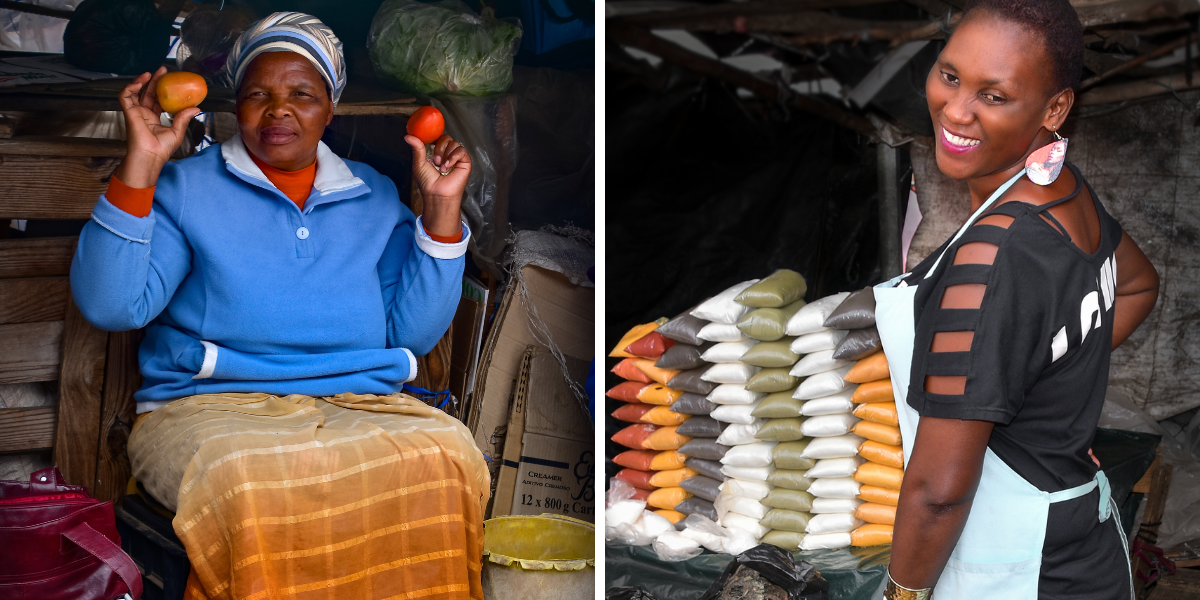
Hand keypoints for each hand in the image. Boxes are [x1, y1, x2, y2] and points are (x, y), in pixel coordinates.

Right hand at [115, 67, 201, 187]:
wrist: (150, 156)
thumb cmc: (162, 149)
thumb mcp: (177, 131)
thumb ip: (184, 118)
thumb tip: (197, 108)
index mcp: (154, 118)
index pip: (157, 100)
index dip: (162, 89)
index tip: (170, 80)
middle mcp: (144, 114)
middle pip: (147, 93)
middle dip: (154, 81)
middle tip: (163, 70)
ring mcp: (135, 112)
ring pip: (135, 92)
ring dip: (141, 81)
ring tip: (151, 73)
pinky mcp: (129, 112)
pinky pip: (125, 96)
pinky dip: (130, 87)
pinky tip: (140, 82)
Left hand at [406, 134, 469, 236]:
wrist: (436, 194)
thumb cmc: (428, 183)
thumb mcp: (419, 163)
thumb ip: (417, 148)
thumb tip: (408, 136)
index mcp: (436, 152)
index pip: (437, 137)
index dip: (433, 137)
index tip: (428, 143)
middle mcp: (447, 153)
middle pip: (446, 137)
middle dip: (439, 148)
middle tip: (435, 161)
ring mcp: (456, 157)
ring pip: (454, 143)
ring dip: (446, 154)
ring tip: (442, 167)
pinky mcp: (465, 162)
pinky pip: (461, 150)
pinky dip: (453, 157)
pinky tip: (448, 166)